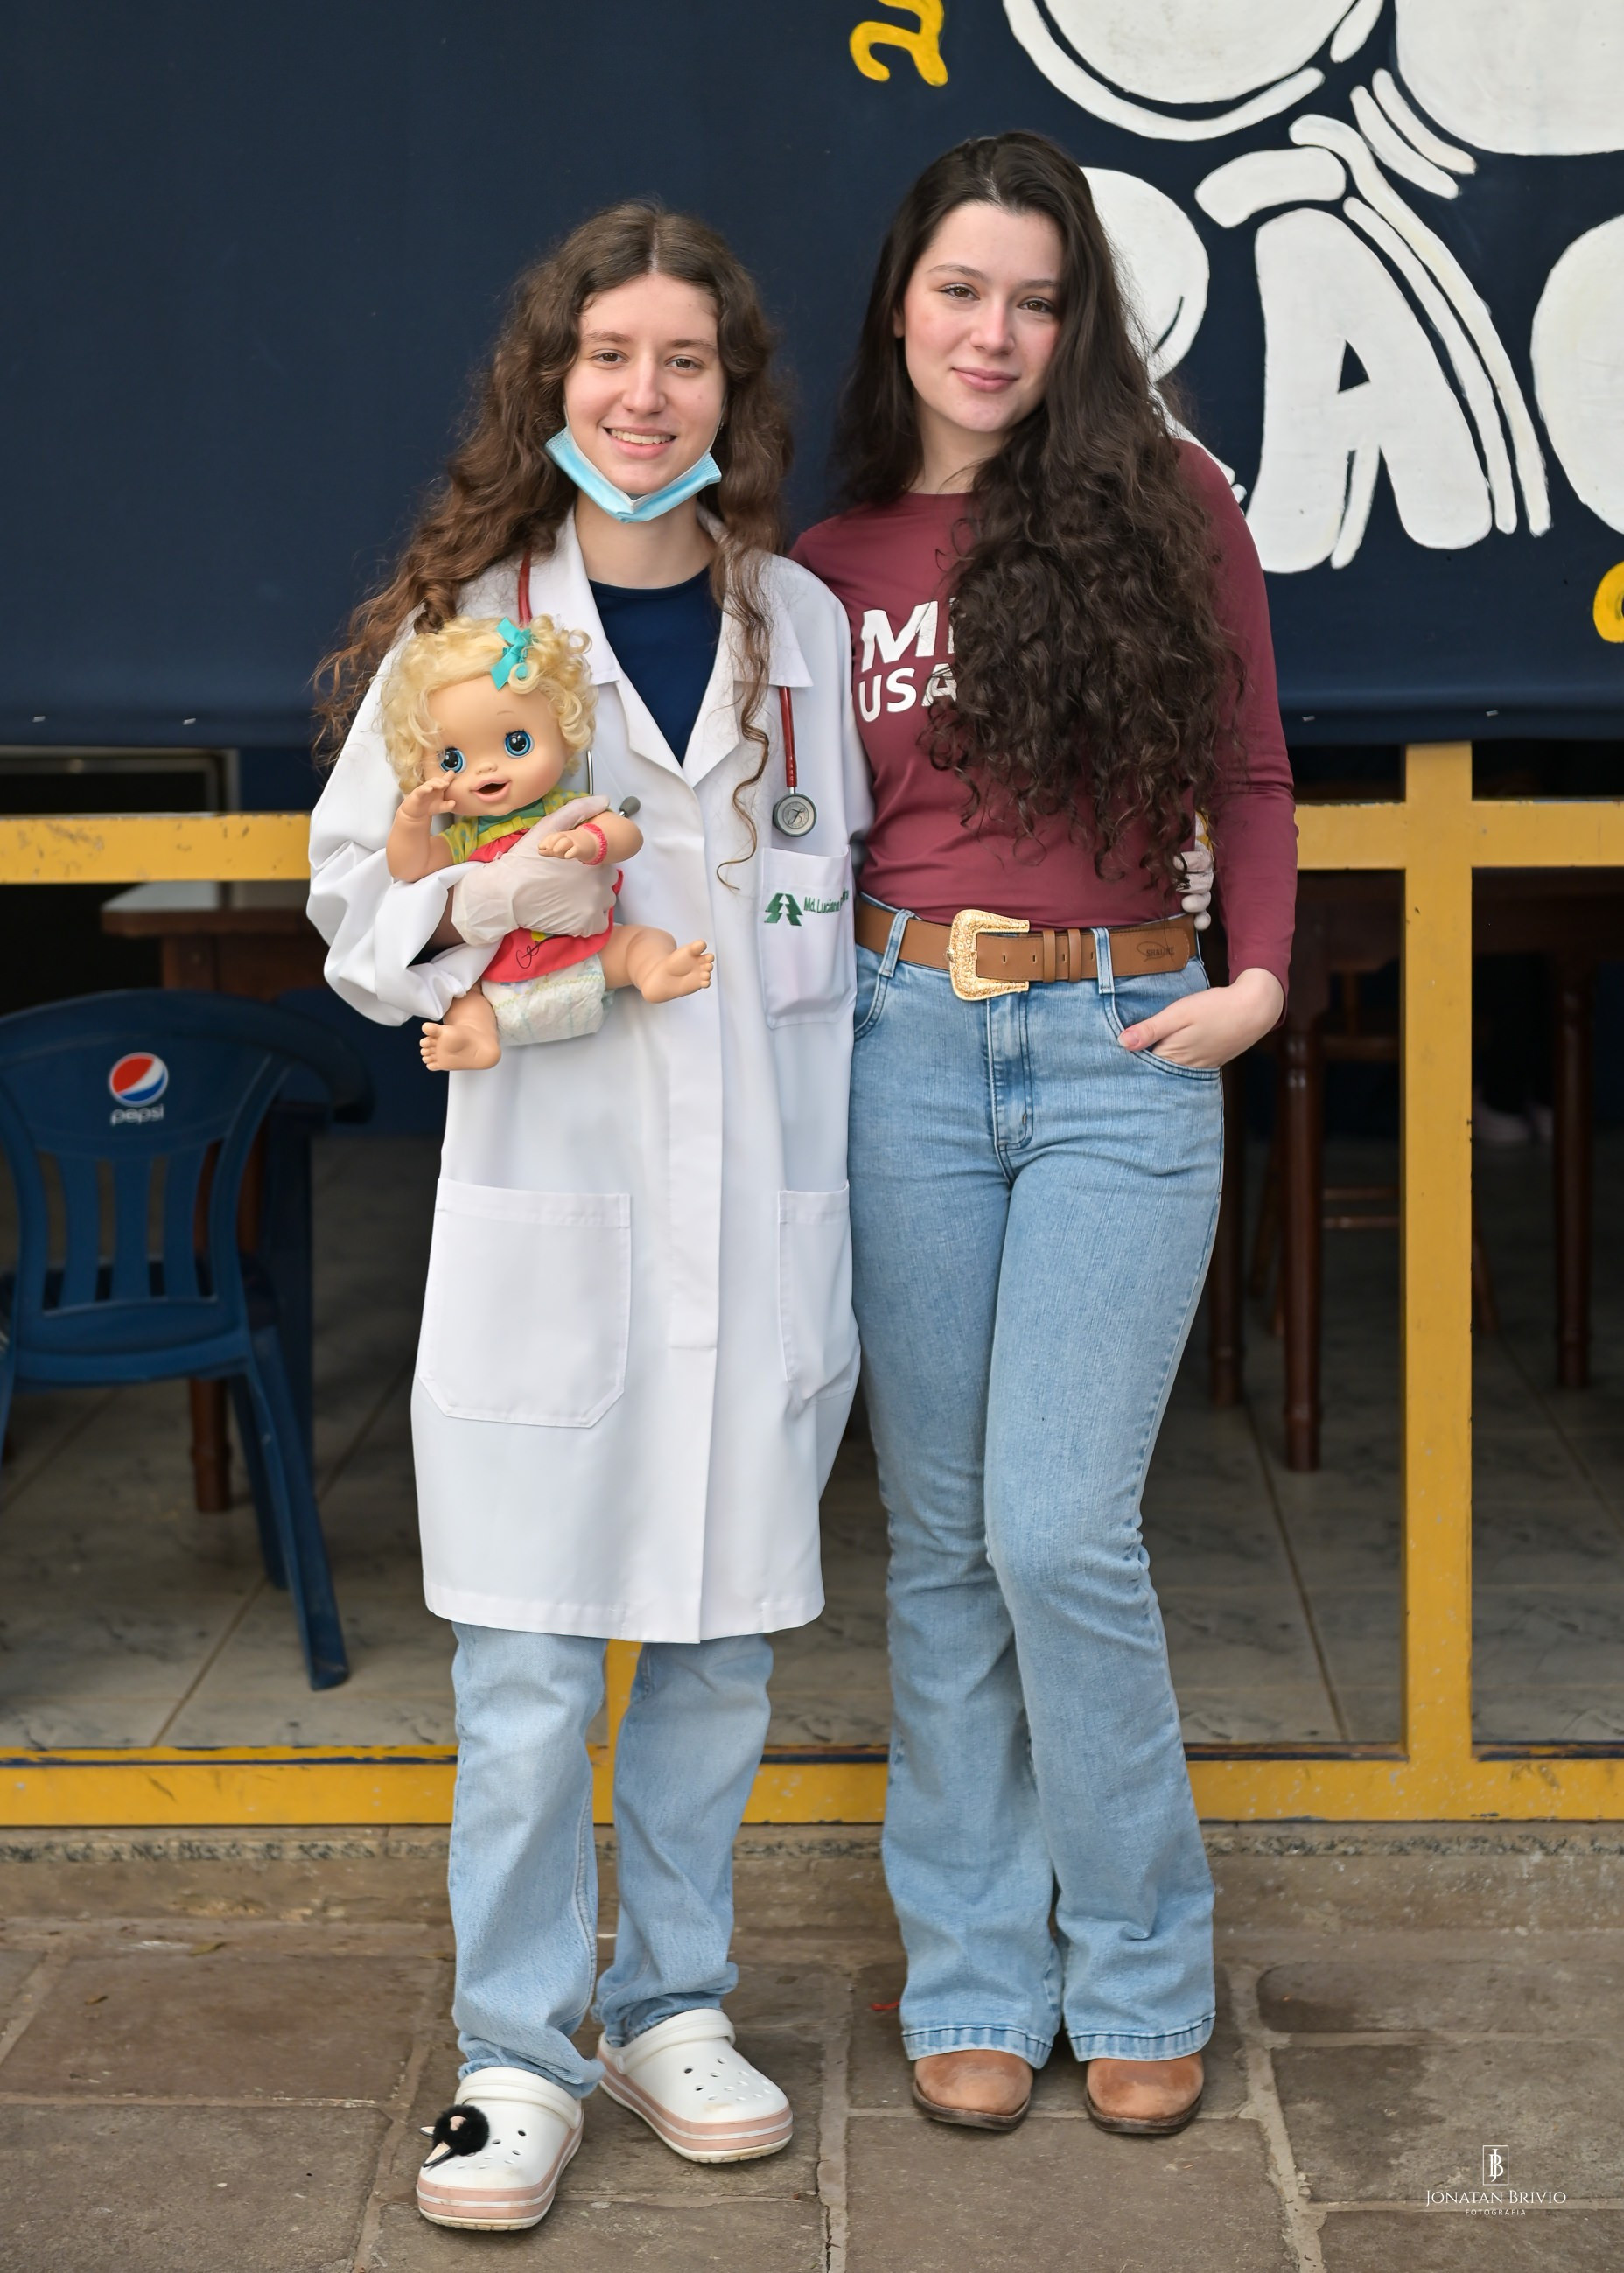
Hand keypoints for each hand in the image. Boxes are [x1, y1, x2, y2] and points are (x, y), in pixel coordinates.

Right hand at [401, 778, 454, 821]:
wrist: (416, 813)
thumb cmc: (428, 807)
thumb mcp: (441, 807)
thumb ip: (448, 806)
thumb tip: (454, 803)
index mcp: (438, 788)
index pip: (443, 781)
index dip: (448, 776)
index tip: (452, 773)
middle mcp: (431, 787)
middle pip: (436, 780)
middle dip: (442, 780)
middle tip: (447, 783)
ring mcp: (424, 789)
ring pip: (429, 783)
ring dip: (435, 783)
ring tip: (441, 786)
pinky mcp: (417, 793)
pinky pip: (421, 789)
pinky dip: (425, 788)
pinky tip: (430, 789)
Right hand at [450, 797, 613, 945]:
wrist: (505, 893)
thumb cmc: (525, 860)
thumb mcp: (548, 827)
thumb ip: (578, 811)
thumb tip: (604, 800)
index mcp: (595, 858)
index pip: (606, 859)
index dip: (590, 862)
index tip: (573, 867)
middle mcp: (600, 882)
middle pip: (607, 881)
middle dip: (593, 880)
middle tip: (569, 882)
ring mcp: (595, 905)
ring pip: (604, 901)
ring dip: (593, 899)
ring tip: (570, 898)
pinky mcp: (587, 925)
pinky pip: (599, 922)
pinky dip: (589, 919)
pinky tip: (572, 912)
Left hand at [538, 826, 603, 863]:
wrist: (592, 843)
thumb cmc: (572, 846)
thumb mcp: (560, 846)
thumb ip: (550, 850)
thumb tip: (539, 851)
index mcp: (561, 836)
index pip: (552, 836)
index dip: (545, 841)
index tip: (540, 847)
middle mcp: (567, 838)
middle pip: (558, 836)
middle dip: (552, 842)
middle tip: (549, 848)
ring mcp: (574, 842)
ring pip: (565, 842)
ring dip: (559, 847)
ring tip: (556, 851)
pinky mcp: (581, 849)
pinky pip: (575, 850)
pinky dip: (570, 853)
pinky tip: (567, 856)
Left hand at [1118, 967, 1282, 1069]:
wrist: (1254, 1008)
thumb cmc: (1215, 1007)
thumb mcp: (1179, 1013)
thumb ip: (1151, 1029)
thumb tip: (1122, 1043)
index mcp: (1172, 1057)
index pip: (1138, 1067)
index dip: (1122, 1062)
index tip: (1103, 1060)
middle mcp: (1183, 1068)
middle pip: (1150, 1071)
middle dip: (1133, 1067)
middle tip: (1109, 1064)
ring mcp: (1196, 1067)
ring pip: (1165, 1070)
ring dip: (1150, 1065)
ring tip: (1128, 1062)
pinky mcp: (1205, 1061)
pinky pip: (1179, 1066)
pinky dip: (1167, 1062)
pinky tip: (1158, 1054)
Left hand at [1173, 821, 1213, 931]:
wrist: (1157, 861)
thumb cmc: (1166, 849)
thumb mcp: (1173, 836)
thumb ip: (1179, 827)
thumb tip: (1187, 815)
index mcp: (1199, 857)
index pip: (1202, 859)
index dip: (1191, 861)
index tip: (1175, 862)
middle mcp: (1202, 875)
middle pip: (1205, 880)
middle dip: (1193, 883)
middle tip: (1179, 885)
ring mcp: (1200, 893)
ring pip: (1205, 898)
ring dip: (1197, 902)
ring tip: (1186, 904)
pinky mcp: (1196, 910)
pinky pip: (1204, 916)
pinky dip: (1202, 920)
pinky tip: (1197, 924)